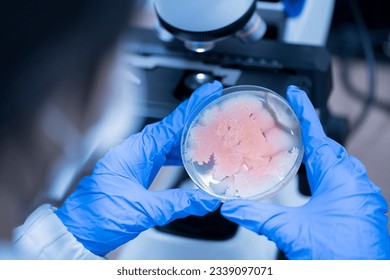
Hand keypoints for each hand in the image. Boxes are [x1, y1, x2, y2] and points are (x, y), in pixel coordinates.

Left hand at [55, 81, 222, 255]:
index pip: (171, 123)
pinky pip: (162, 155)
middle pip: (171, 128)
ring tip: (210, 135)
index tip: (208, 91)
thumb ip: (178, 203)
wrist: (79, 230)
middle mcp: (135, 151)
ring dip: (188, 139)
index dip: (192, 106)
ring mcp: (135, 159)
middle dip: (195, 119)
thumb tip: (205, 200)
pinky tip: (190, 158)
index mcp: (135, 151)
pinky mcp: (136, 170)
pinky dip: (178, 154)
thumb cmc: (99, 216)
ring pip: (168, 142)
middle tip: (216, 110)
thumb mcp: (144, 210)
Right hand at [221, 86, 389, 258]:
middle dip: (308, 132)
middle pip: (327, 146)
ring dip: (317, 151)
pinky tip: (314, 175)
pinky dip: (325, 169)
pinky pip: (343, 176)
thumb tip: (231, 206)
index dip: (304, 112)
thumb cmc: (342, 259)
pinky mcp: (361, 206)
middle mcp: (355, 181)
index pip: (317, 135)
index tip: (296, 93)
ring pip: (336, 161)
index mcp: (339, 178)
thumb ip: (258, 216)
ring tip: (297, 144)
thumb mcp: (292, 232)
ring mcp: (361, 194)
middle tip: (288, 122)